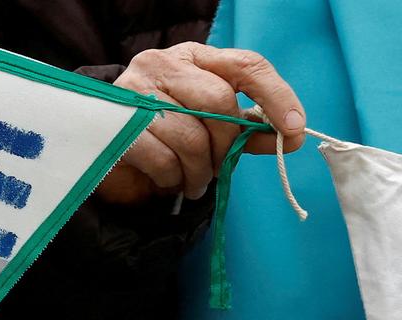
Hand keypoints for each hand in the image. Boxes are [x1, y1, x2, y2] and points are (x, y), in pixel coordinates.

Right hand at [98, 43, 305, 203]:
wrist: (106, 153)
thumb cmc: (166, 136)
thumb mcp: (213, 129)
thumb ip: (249, 130)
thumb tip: (293, 137)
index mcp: (193, 57)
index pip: (244, 65)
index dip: (275, 95)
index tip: (294, 128)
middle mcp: (162, 64)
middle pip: (218, 101)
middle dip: (227, 145)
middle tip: (219, 168)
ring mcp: (135, 92)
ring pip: (191, 137)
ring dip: (200, 171)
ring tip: (193, 180)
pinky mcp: (117, 125)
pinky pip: (164, 159)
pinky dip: (173, 179)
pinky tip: (168, 180)